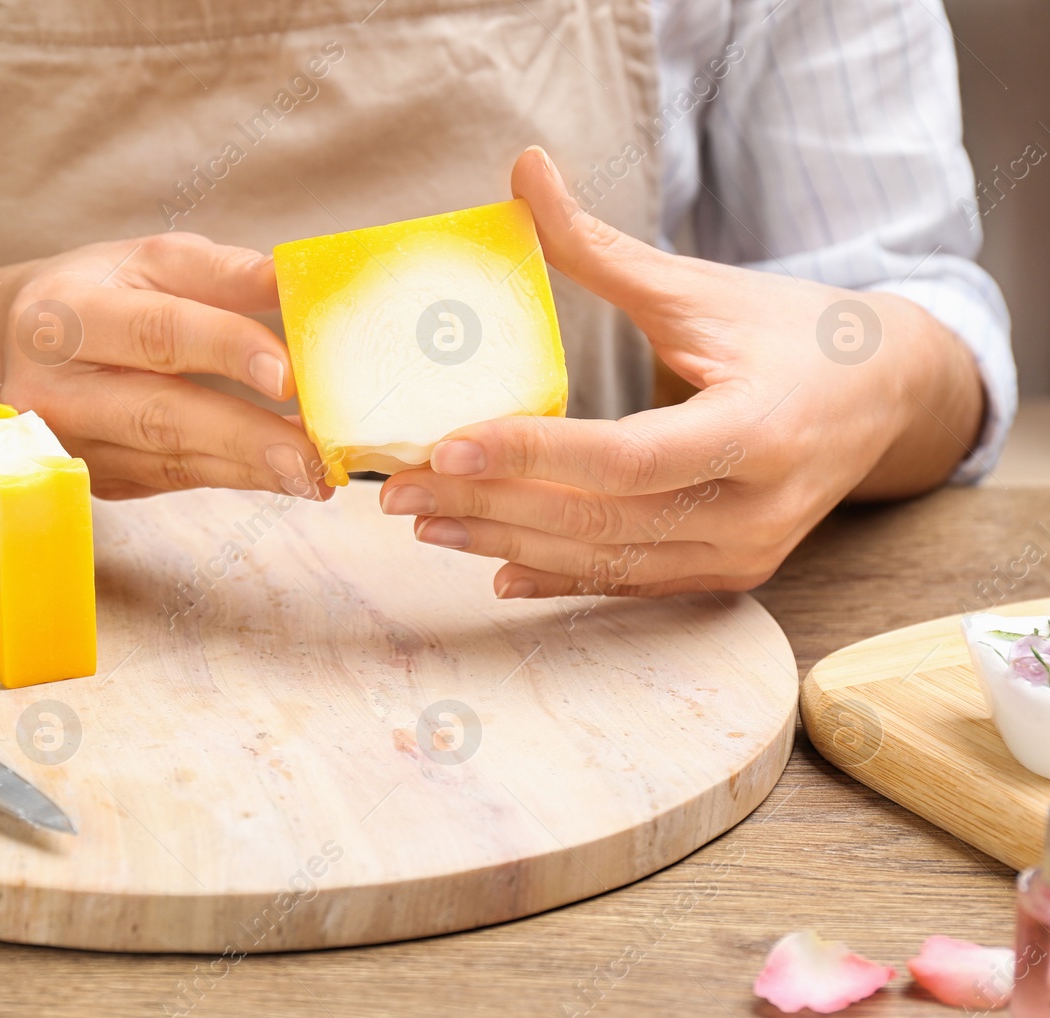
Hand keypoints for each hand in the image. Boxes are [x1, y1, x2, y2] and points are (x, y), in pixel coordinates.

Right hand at [0, 232, 329, 500]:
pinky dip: (238, 476)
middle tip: (313, 454)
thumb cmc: (99, 293)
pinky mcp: (99, 480)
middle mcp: (55, 390)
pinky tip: (287, 473)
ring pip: (173, 461)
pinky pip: (178, 480)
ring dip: (253, 468)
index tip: (287, 373)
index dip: (223, 350)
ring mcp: (72, 447)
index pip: (155, 333)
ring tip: (318, 470)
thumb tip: (296, 279)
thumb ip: (221, 272)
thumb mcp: (148, 262)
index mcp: (64, 316)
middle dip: (244, 437)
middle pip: (159, 416)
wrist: (19, 348)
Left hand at [377, 147, 983, 597]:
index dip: (532, 454)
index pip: (627, 455)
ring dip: (506, 543)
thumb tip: (523, 169)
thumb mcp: (697, 288)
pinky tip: (493, 566)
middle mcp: (757, 505)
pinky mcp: (731, 573)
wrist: (882, 396)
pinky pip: (630, 585)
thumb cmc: (787, 331)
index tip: (444, 444)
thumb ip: (598, 248)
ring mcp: (746, 551)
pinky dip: (559, 576)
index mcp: (759, 426)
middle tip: (398, 490)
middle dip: (488, 504)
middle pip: (601, 518)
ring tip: (425, 521)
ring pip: (606, 560)